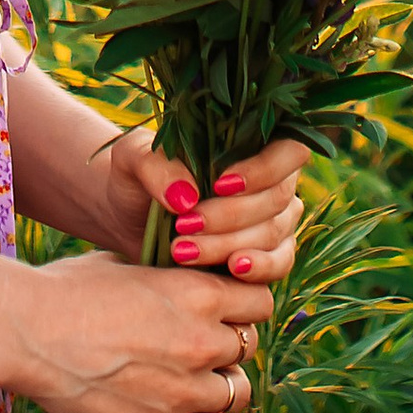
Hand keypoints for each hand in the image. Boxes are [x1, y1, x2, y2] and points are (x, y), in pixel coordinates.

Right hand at [6, 250, 270, 412]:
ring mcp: (186, 388)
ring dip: (219, 387)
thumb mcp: (125, 264)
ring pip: (238, 393)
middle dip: (227, 344)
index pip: (260, 301)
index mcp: (197, 291)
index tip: (222, 308)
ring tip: (190, 381)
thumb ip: (165, 279)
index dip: (242, 305)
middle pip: (249, 346)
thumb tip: (178, 281)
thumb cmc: (67, 290)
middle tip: (197, 344)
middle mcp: (202, 339)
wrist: (27, 331)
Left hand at [95, 130, 309, 287]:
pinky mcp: (265, 256)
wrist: (125, 215)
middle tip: (183, 226)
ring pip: (274, 235)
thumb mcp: (133, 159)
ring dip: (230, 245)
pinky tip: (232, 269)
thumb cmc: (135, 174)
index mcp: (253, 142)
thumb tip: (187, 197)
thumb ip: (156, 167)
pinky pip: (279, 265)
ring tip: (183, 251)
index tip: (220, 185)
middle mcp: (272, 180)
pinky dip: (258, 269)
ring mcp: (274, 220)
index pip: (288, 149)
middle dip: (231, 216)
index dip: (263, 169)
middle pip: (277, 199)